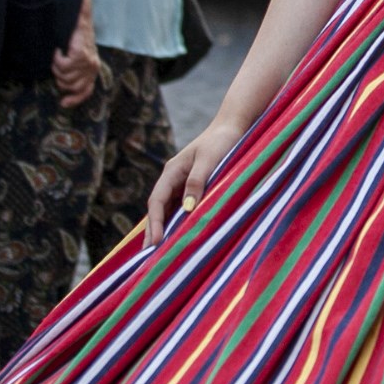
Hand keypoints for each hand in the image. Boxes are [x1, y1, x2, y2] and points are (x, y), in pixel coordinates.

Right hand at [50, 19, 99, 107]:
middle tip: (57, 64)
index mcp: (93, 69)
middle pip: (70, 86)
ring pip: (64, 77)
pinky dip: (57, 59)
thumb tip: (65, 92)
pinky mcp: (81, 55)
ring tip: (59, 56)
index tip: (63, 103)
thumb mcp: (79, 57)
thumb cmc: (76, 37)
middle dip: (59, 78)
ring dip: (56, 67)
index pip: (86, 91)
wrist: (80, 18)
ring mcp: (88, 62)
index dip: (75, 100)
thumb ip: (75, 72)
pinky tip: (59, 50)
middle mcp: (93, 68)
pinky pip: (62, 66)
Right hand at [145, 118, 245, 246]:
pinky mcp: (196, 187)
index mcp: (172, 171)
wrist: (234, 126)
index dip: (155, 223)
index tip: (154, 243)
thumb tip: (187, 208)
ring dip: (166, 229)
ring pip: (170, 210)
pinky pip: (184, 208)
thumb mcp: (210, 160)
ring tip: (162, 253)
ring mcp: (183, 184)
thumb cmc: (222, 140)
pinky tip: (181, 237)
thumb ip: (197, 181)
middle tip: (150, 256)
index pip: (157, 201)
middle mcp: (174, 179)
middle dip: (154, 231)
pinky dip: (180, 222)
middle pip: (159, 209)